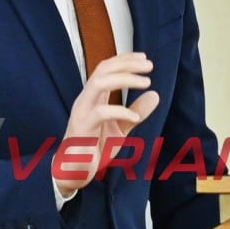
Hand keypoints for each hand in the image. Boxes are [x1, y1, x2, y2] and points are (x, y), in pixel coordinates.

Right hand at [53, 52, 158, 196]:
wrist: (74, 170)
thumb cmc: (94, 147)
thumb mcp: (120, 128)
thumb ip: (136, 111)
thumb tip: (155, 95)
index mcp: (93, 97)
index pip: (106, 68)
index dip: (124, 59)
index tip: (144, 57)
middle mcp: (86, 100)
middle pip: (103, 70)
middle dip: (127, 64)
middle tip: (149, 66)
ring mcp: (82, 112)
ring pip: (99, 83)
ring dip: (124, 79)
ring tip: (146, 82)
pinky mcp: (82, 128)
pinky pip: (101, 112)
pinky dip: (121, 111)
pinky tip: (135, 118)